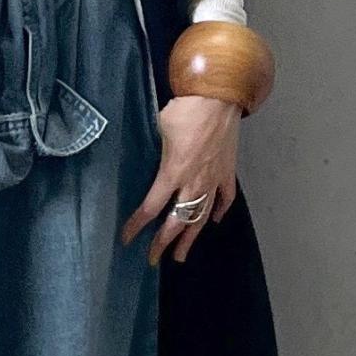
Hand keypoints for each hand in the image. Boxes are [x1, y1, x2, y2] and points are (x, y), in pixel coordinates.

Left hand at [120, 94, 239, 264]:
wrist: (219, 98)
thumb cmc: (185, 110)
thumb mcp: (159, 129)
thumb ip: (154, 150)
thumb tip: (147, 155)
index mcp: (172, 173)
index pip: (151, 208)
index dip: (137, 225)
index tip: (126, 238)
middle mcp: (193, 183)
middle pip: (177, 222)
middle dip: (164, 242)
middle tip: (154, 258)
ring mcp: (214, 179)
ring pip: (201, 217)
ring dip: (191, 238)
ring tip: (182, 254)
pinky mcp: (228, 172)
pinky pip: (225, 198)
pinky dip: (219, 211)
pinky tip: (213, 221)